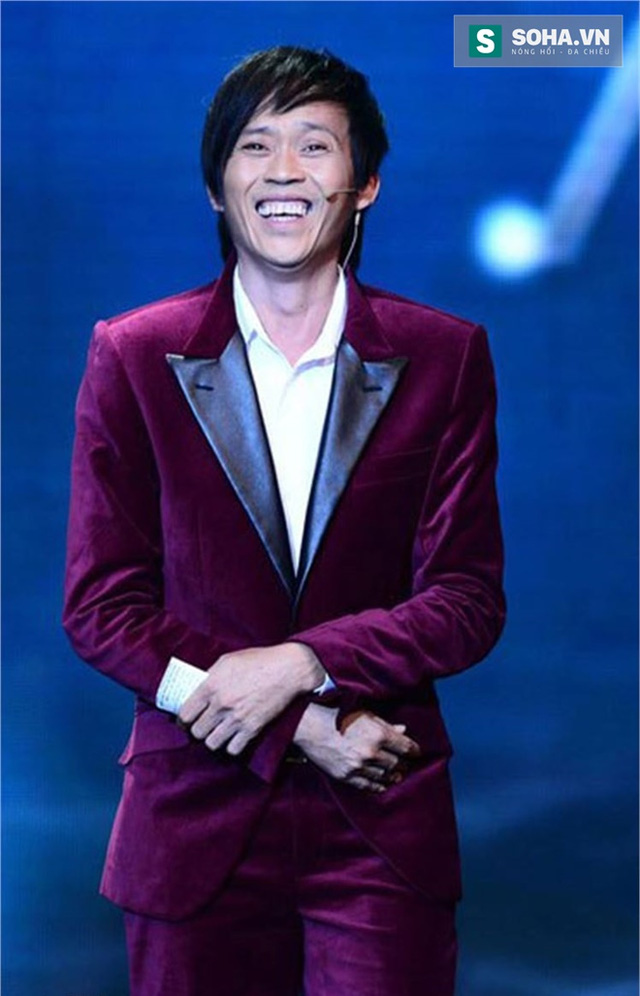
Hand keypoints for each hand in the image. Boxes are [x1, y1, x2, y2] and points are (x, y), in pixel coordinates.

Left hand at [178, 642, 322, 755]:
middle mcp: (221, 704)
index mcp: (211, 685)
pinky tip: (233, 738)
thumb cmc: (258, 661)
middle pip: (197, 731)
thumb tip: (198, 688)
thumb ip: (211, 675)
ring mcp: (237, 718)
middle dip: (198, 730)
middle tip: (203, 727)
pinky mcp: (252, 728)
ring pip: (212, 743)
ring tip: (217, 734)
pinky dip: (231, 746)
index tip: (187, 721)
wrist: (287, 669)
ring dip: (213, 739)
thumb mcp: (228, 660)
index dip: (183, 720)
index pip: (185, 713)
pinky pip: (232, 749)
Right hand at [293, 704, 420, 792]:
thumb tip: (403, 729)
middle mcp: (371, 752)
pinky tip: (382, 784)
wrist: (311, 727)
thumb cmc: (338, 716)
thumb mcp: (365, 715)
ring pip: (385, 776)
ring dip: (392, 775)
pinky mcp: (347, 776)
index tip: (416, 752)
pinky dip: (378, 786)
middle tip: (405, 763)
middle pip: (397, 763)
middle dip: (403, 763)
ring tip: (396, 774)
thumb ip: (385, 724)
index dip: (414, 750)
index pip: (406, 747)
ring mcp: (359, 766)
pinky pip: (368, 786)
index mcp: (378, 734)